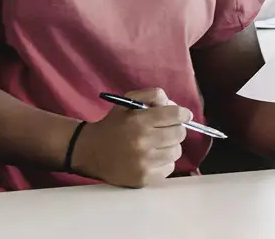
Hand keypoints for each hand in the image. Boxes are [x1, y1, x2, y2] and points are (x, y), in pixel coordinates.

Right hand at [70, 88, 190, 187]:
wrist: (90, 152)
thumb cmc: (113, 125)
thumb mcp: (127, 102)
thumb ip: (151, 96)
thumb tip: (176, 107)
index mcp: (138, 121)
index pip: (174, 115)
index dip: (183, 113)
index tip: (184, 115)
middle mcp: (142, 142)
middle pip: (179, 133)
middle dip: (176, 128)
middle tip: (167, 129)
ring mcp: (144, 163)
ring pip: (176, 151)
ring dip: (170, 146)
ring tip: (157, 144)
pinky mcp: (144, 179)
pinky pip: (170, 168)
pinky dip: (164, 161)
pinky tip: (152, 157)